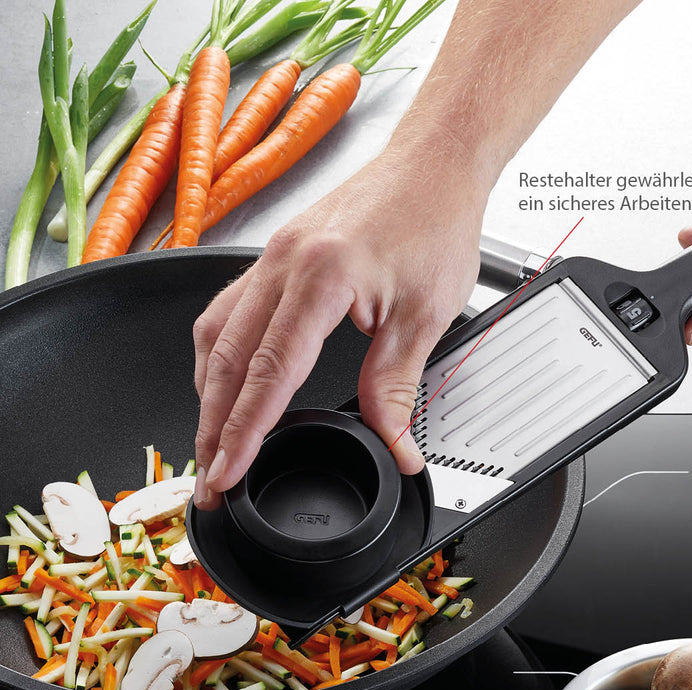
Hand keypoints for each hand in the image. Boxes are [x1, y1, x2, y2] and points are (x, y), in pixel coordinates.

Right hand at [192, 151, 485, 509]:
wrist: (433, 164)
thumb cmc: (435, 222)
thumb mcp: (425, 316)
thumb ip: (396, 387)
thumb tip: (395, 445)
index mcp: (321, 278)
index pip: (268, 374)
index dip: (241, 433)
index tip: (224, 473)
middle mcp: (283, 263)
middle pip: (227, 359)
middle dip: (212, 425)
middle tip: (210, 475)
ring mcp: (273, 255)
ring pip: (218, 333)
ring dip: (208, 391)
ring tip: (211, 438)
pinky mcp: (276, 252)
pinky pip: (229, 308)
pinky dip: (220, 353)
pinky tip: (225, 376)